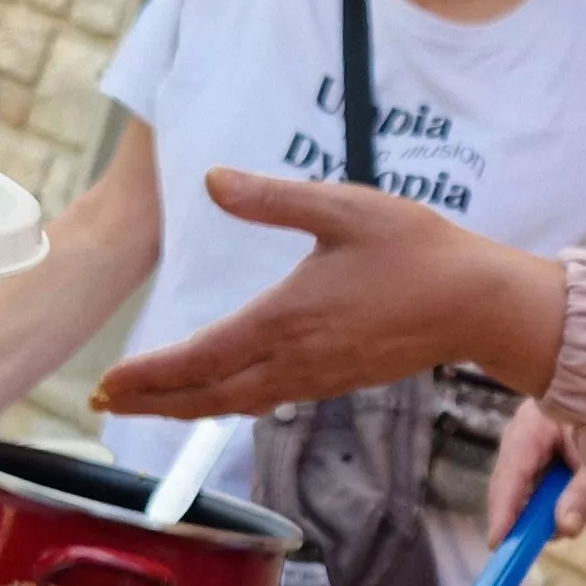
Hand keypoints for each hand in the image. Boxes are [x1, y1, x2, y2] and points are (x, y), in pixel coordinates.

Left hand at [92, 169, 568, 420]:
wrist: (479, 304)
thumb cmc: (418, 250)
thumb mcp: (344, 207)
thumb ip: (273, 197)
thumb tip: (212, 179)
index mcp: (287, 319)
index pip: (200, 358)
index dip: (150, 375)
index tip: (108, 385)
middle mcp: (295, 360)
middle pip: (208, 394)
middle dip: (153, 401)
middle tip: (105, 404)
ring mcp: (317, 377)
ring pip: (236, 402)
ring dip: (186, 405)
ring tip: (147, 402)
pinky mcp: (336, 381)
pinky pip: (266, 399)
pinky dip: (227, 401)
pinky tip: (217, 392)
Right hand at [485, 400, 585, 541]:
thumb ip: (584, 493)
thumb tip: (563, 529)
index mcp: (533, 425)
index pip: (512, 472)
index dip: (503, 510)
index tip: (496, 543)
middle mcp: (521, 432)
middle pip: (508, 482)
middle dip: (518, 516)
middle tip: (526, 548)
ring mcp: (525, 440)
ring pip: (519, 484)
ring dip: (534, 509)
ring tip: (556, 522)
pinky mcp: (535, 450)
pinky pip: (531, 481)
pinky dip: (542, 499)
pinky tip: (559, 508)